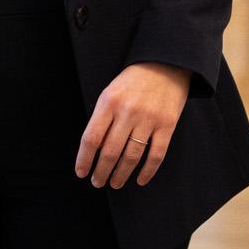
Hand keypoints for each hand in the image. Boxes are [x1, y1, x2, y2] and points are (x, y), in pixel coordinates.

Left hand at [75, 62, 191, 188]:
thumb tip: (94, 149)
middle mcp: (127, 112)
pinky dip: (147, 171)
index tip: (81, 172)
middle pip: (110, 151)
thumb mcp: (111, 92)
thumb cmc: (133, 81)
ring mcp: (148, 119)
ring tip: (115, 183)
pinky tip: (140, 179)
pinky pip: (156, 155)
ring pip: (131, 156)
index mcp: (109, 102)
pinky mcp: (167, 125)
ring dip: (121, 174)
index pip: (92, 138)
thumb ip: (103, 117)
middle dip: (101, 171)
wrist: (166, 65)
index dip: (84, 159)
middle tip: (98, 182)